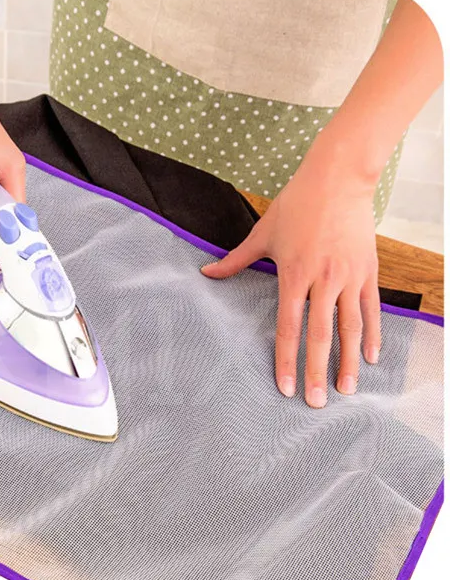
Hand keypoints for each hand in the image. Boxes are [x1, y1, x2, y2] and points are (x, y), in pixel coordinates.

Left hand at [200, 165, 380, 408]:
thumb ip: (235, 260)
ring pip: (350, 327)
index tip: (286, 388)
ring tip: (346, 390)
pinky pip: (371, 308)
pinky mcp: (369, 269)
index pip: (287, 328)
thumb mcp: (262, 233)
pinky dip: (373, 333)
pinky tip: (370, 358)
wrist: (339, 176)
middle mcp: (323, 280)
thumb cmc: (297, 204)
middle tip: (317, 403)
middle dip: (318, 372)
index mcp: (294, 275)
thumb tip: (205, 272)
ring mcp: (349, 276)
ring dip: (348, 361)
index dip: (286, 360)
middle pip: (320, 335)